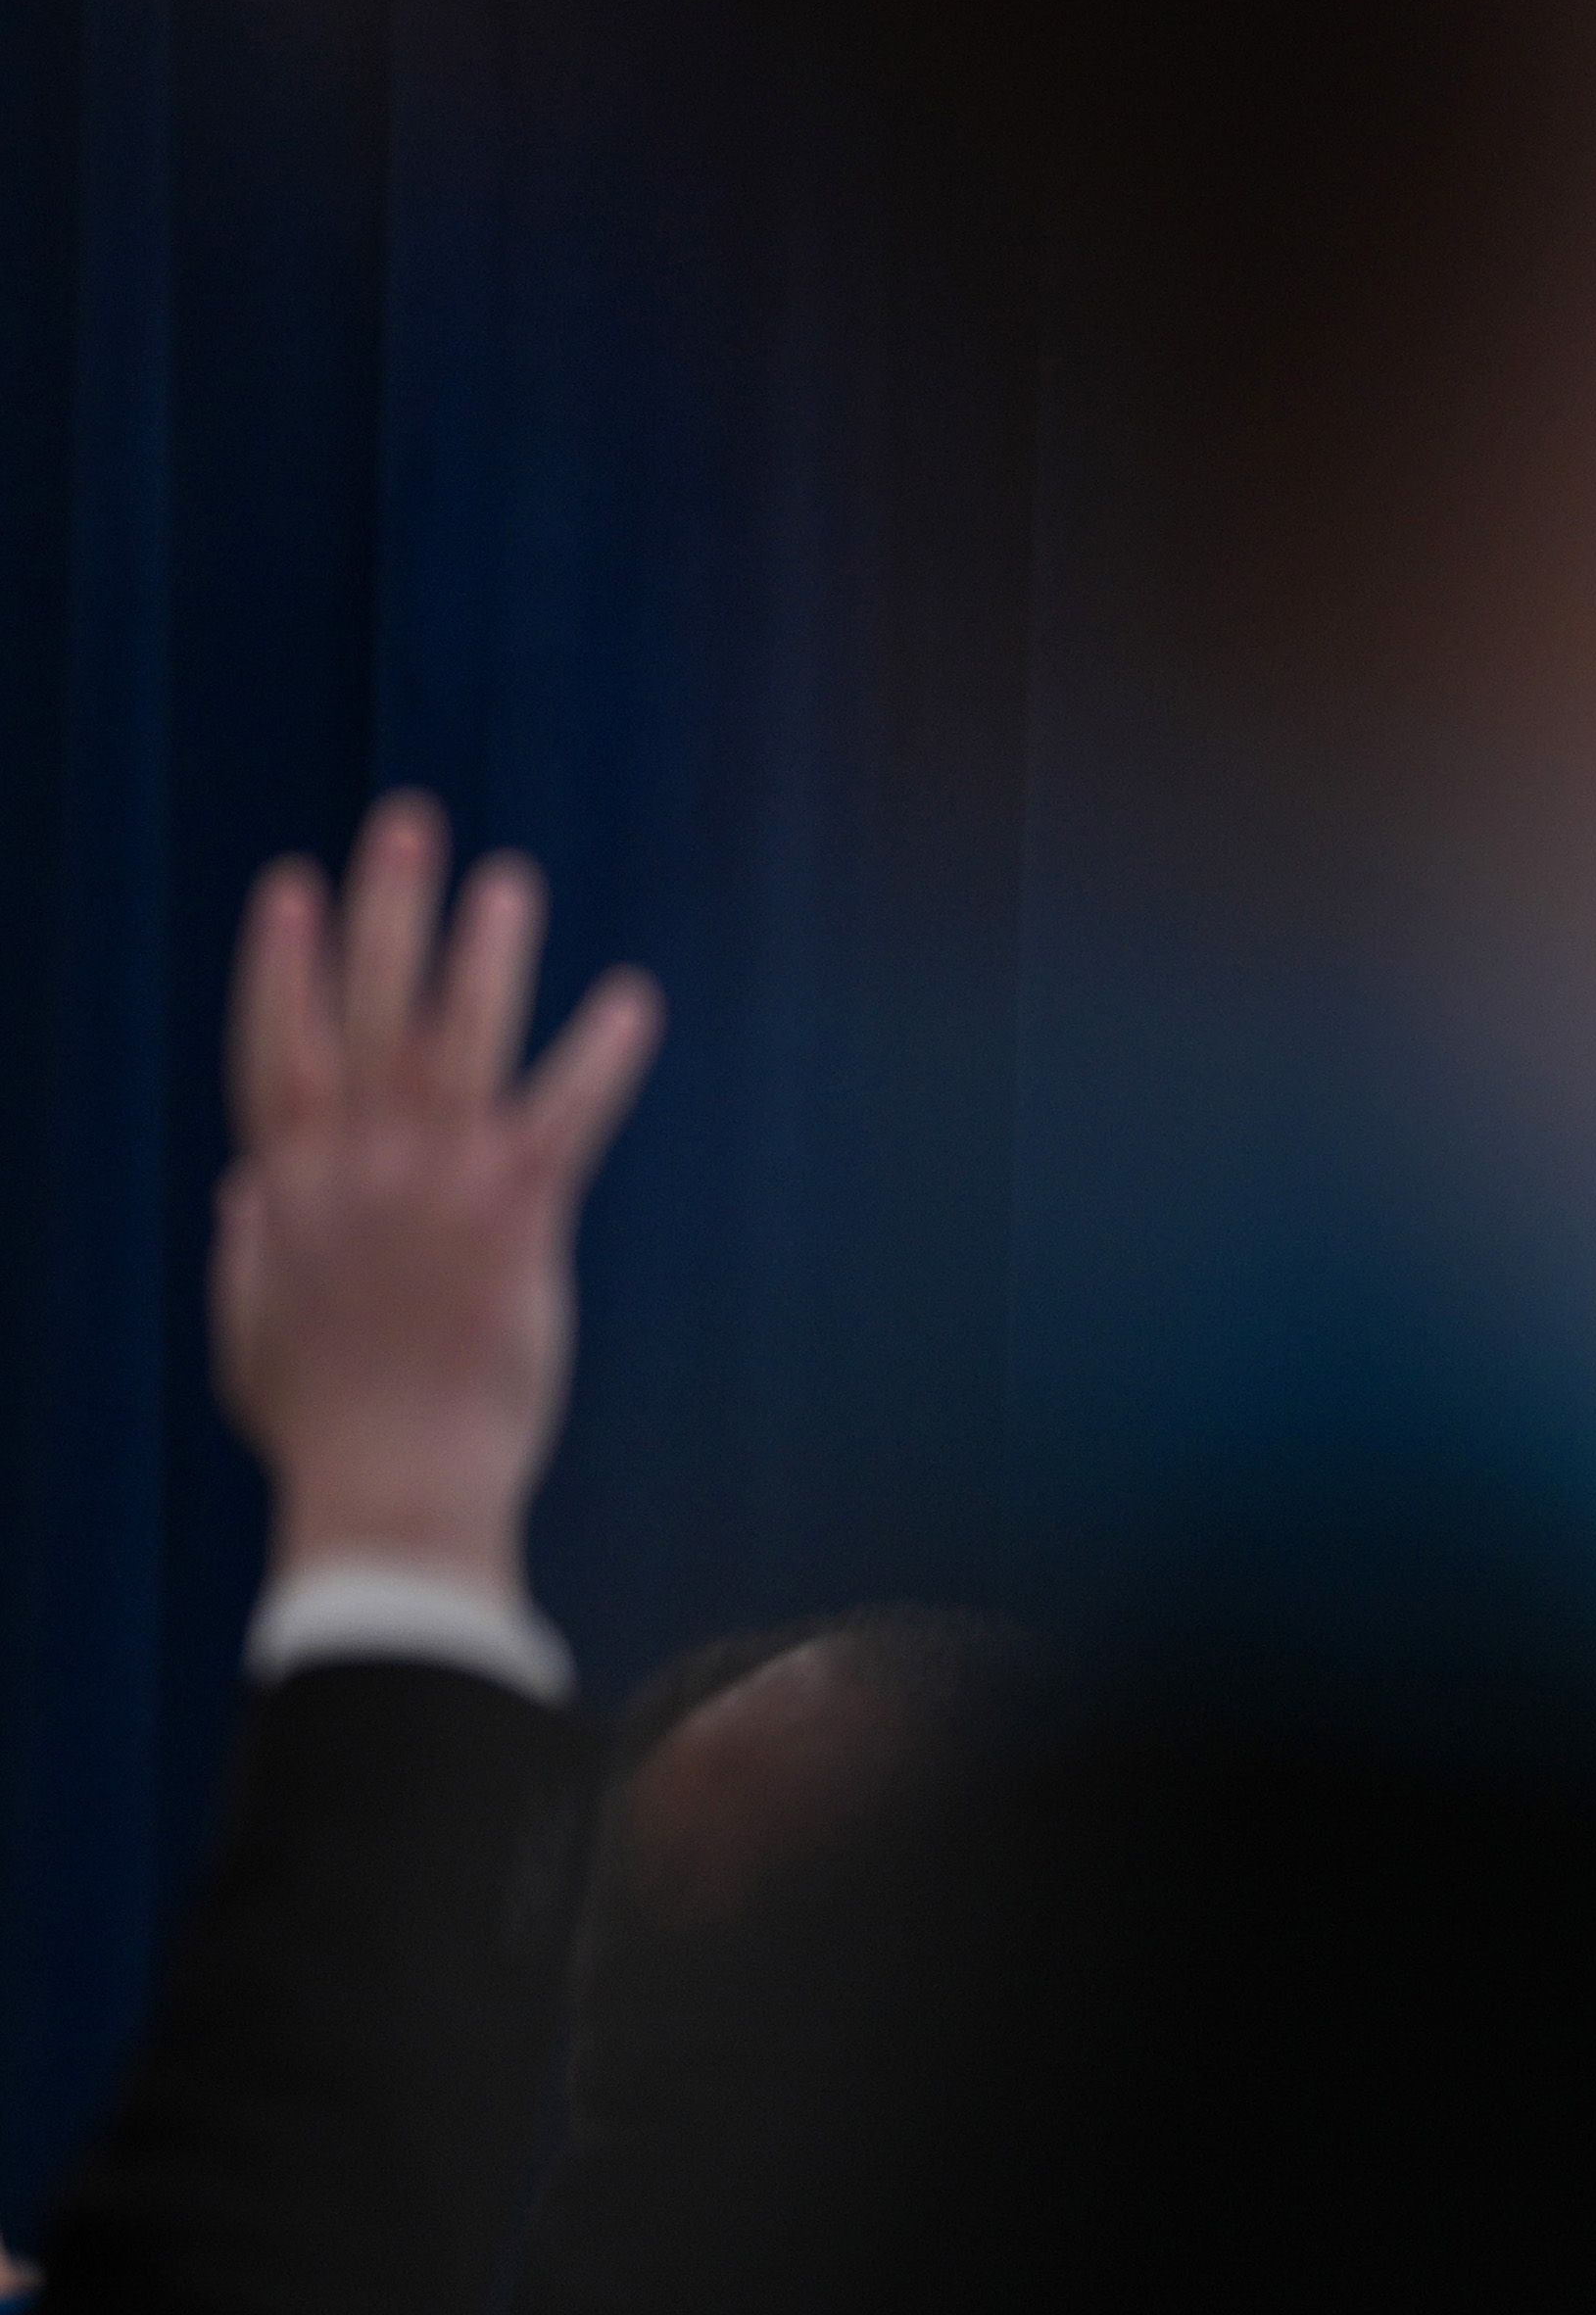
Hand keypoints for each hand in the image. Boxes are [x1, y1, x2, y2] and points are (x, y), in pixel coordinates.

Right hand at [214, 797, 663, 1601]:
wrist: (395, 1488)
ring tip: (507, 879)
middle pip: (365, 1011)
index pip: (275, 1047)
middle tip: (405, 825)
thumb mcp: (253, 1328)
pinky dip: (601, 1055)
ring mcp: (435, 1186)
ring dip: (485, 953)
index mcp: (286, 1188)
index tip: (290, 886)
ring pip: (460, 1040)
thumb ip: (251, 1245)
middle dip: (383, 912)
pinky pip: (567, 1116)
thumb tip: (243, 1186)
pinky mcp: (518, 1219)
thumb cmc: (325, 1424)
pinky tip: (633, 997)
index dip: (281, 963)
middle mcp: (354, 1168)